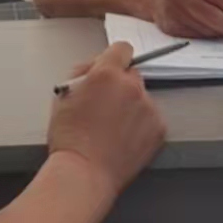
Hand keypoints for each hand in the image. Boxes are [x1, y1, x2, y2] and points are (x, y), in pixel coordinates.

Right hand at [47, 42, 165, 194]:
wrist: (84, 173)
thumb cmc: (69, 138)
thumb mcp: (64, 96)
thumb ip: (83, 76)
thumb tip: (93, 71)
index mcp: (106, 74)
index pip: (121, 49)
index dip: (114, 58)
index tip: (110, 68)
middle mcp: (131, 86)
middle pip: (132, 73)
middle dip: (120, 84)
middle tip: (105, 103)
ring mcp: (148, 108)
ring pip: (142, 97)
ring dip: (131, 105)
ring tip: (112, 127)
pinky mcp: (159, 128)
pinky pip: (151, 117)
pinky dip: (141, 124)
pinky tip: (123, 137)